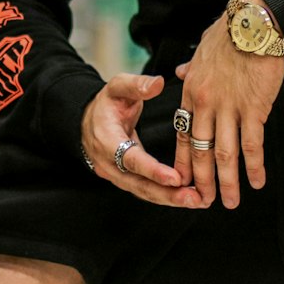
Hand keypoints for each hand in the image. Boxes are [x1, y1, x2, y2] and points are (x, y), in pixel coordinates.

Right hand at [81, 75, 206, 207]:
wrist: (86, 122)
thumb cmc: (106, 103)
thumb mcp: (117, 87)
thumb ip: (137, 85)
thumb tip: (158, 83)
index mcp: (106, 139)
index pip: (130, 159)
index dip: (152, 170)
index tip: (176, 178)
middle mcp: (108, 163)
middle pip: (138, 185)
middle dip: (167, 194)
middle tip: (195, 198)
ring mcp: (115, 175)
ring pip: (143, 191)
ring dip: (170, 199)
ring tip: (197, 201)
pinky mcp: (124, 180)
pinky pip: (144, 190)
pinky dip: (165, 196)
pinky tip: (186, 198)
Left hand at [174, 0, 283, 208]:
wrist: (252, 23)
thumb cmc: (229, 33)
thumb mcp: (201, 50)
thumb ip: (190, 66)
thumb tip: (178, 71)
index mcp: (191, 92)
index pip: (182, 134)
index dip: (183, 161)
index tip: (184, 181)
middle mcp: (205, 105)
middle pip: (200, 151)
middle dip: (202, 181)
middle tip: (204, 202)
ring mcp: (229, 108)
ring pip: (225, 154)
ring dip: (227, 182)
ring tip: (230, 202)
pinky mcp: (254, 108)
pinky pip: (252, 144)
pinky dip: (254, 166)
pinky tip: (258, 181)